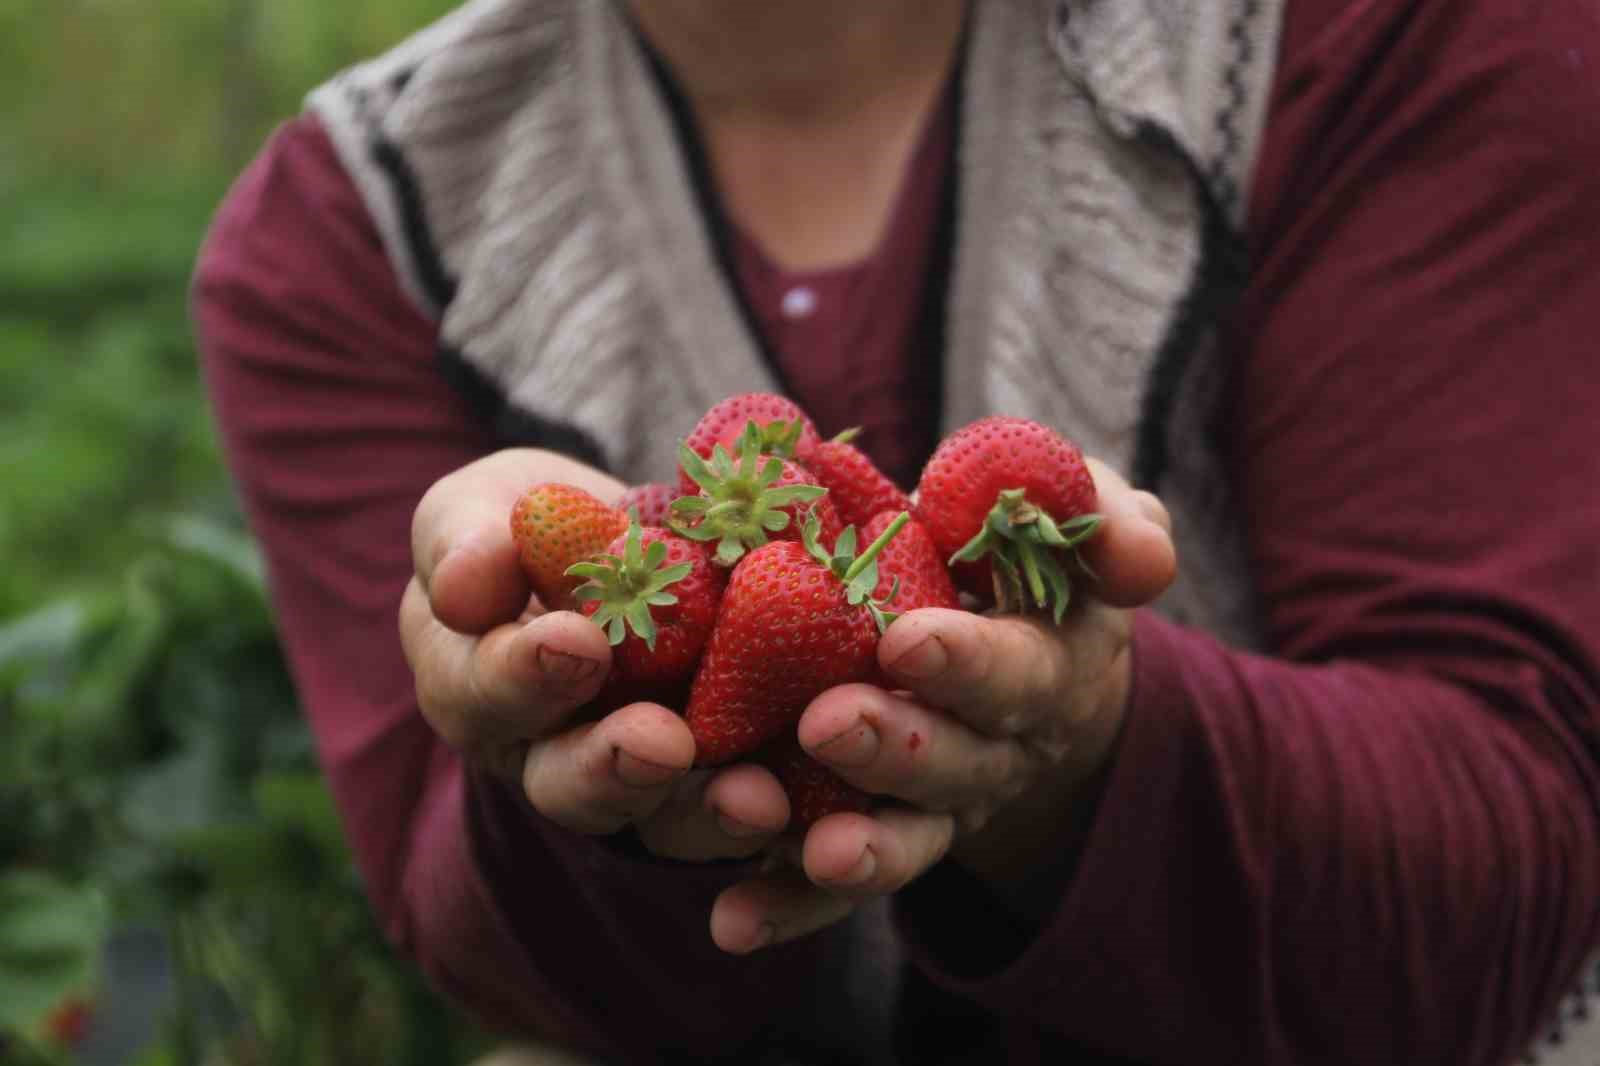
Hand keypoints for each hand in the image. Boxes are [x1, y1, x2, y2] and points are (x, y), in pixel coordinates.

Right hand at [399, 448, 792, 860]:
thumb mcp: (481, 509)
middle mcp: (551, 753)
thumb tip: (465, 584)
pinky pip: (748, 805)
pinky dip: (784, 809)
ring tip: (755, 799)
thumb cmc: (524, 526)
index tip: (577, 641)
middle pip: (570, 784)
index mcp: (478, 689)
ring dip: (708, 815)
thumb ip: (463, 542)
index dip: (526, 675)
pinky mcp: (723, 773)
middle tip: (663, 743)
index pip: (485, 693)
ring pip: (663, 819)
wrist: (621, 537)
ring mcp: (641, 776)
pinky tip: (823, 798)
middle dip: (616, 766)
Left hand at [708, 460, 1176, 952]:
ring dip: (855, 849)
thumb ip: (1111, 527)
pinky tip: (733, 922)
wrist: (1026, 659)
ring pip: (904, 838)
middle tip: (826, 723)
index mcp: (1047, 667)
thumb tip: (1142, 556)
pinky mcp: (878, 838)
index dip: (968, 663)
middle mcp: (997, 752)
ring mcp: (938, 807)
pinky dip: (787, 907)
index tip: (908, 642)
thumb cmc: (1032, 566)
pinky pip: (835, 888)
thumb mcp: (1081, 527)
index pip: (1017, 671)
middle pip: (953, 765)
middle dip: (893, 749)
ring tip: (793, 837)